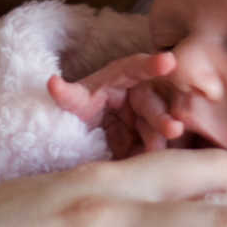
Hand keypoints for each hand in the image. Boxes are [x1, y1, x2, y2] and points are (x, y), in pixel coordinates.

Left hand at [48, 50, 176, 153]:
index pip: (137, 67)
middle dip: (161, 118)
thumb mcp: (73, 101)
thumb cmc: (81, 108)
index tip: (169, 61)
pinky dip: (159, 155)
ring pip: (159, 128)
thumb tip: (53, 82)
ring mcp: (146, 118)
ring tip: (168, 153)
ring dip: (164, 140)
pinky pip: (157, 147)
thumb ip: (66, 94)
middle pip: (152, 105)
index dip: (152, 65)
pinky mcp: (148, 141)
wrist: (87, 138)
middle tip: (173, 129)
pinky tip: (161, 164)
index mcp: (121, 77)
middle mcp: (139, 94)